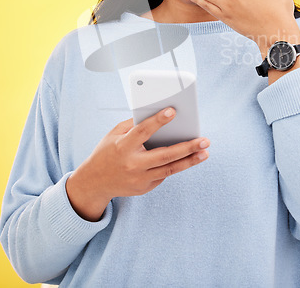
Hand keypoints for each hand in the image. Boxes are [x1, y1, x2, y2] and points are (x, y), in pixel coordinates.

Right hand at [66, 107, 209, 220]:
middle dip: (187, 148)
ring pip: (170, 170)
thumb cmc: (107, 152)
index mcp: (123, 147)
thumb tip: (158, 115)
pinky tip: (186, 158)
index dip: (158, 121)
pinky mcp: (145, 188)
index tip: (173, 111)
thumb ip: (134, 125)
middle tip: (204, 140)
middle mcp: (132, 165)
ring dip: (190, 161)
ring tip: (205, 152)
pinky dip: (175, 165)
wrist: (94, 183)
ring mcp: (139, 179)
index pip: (143, 132)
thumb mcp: (114, 134)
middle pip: (165, 156)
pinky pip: (163, 174)